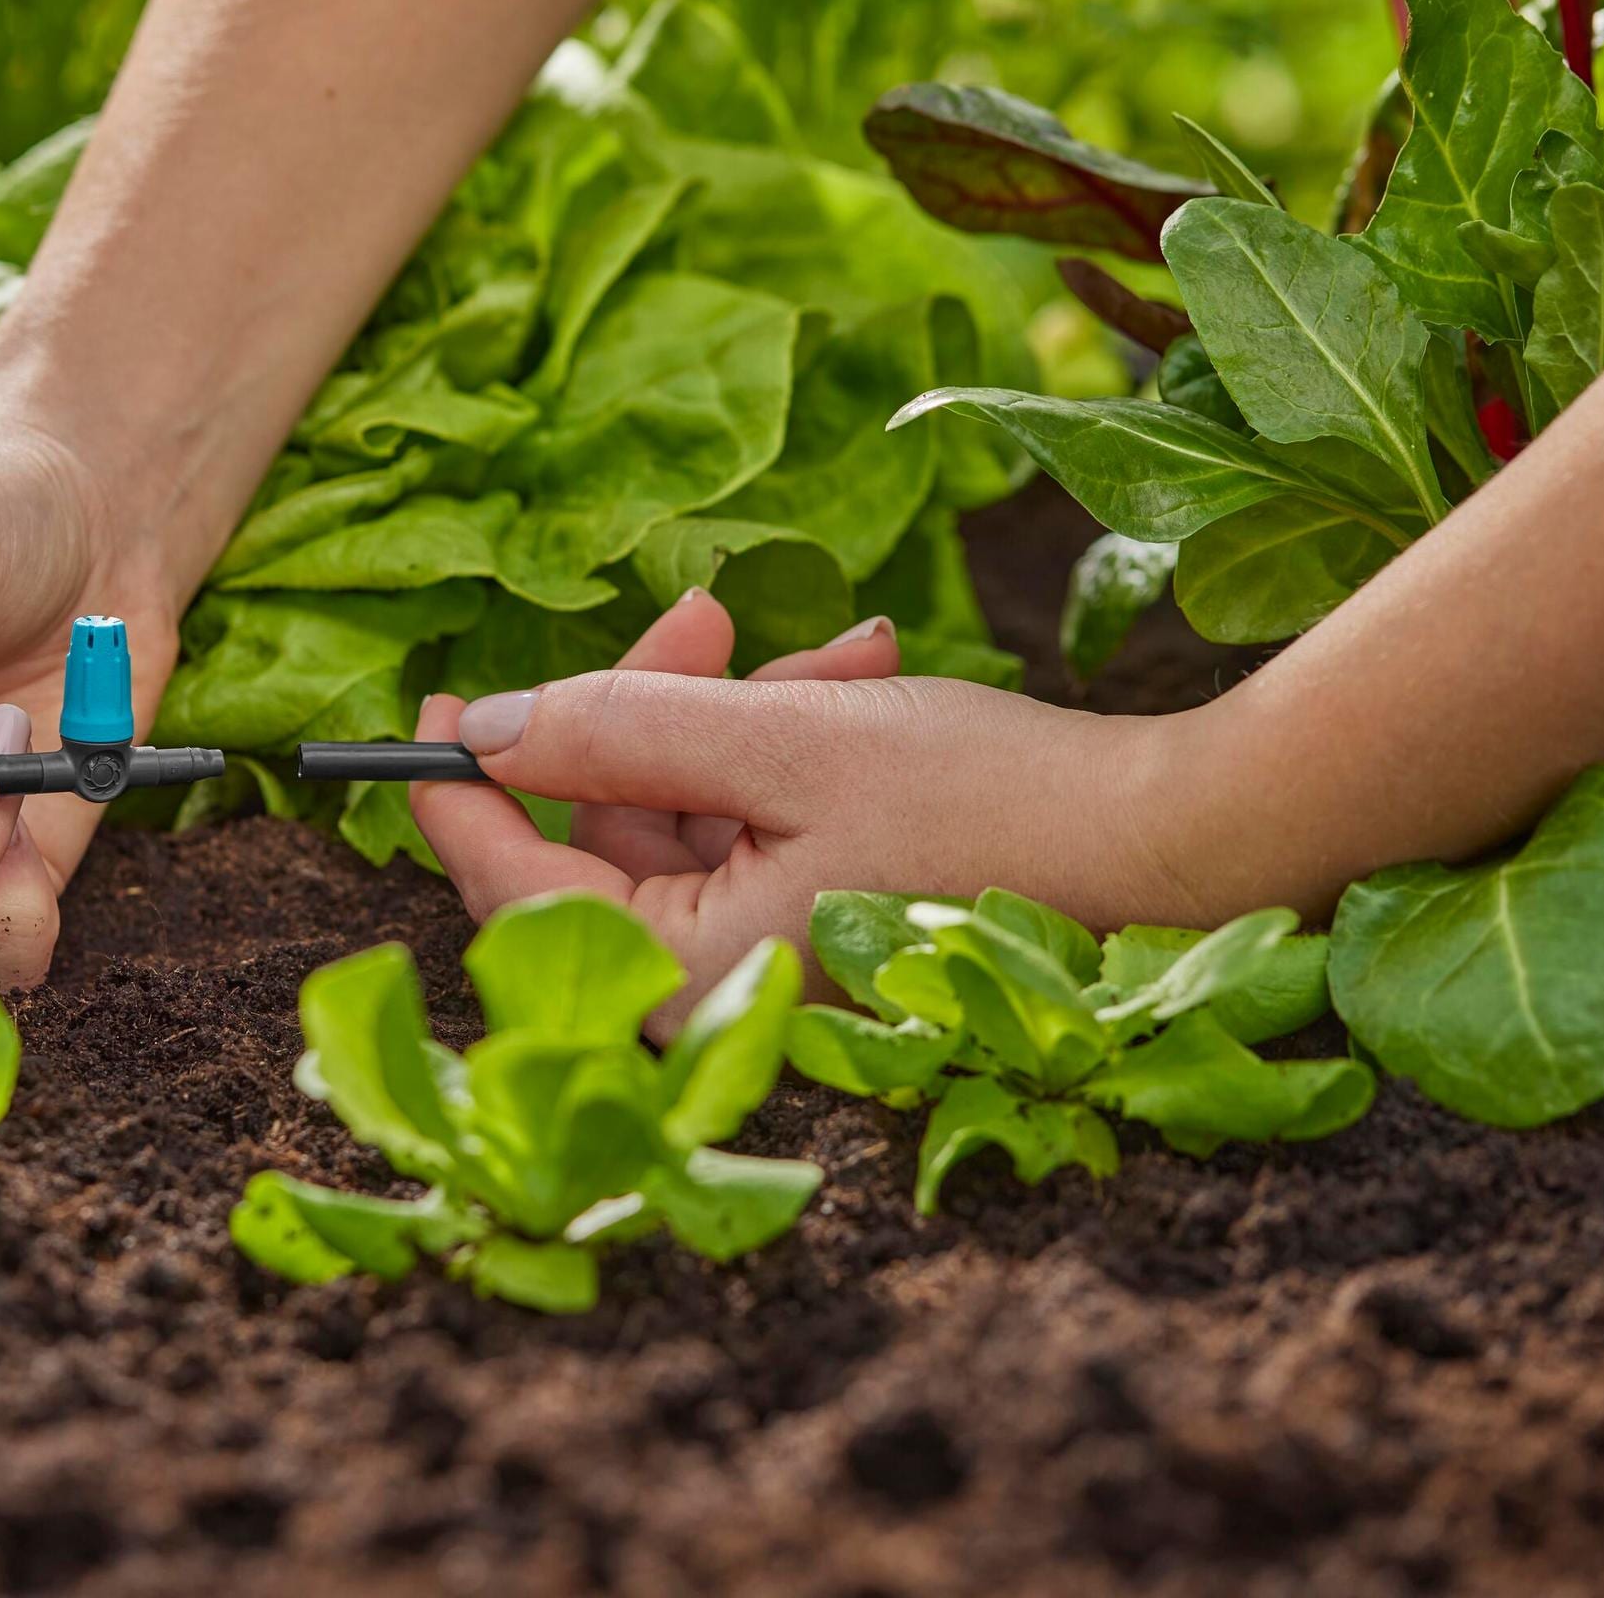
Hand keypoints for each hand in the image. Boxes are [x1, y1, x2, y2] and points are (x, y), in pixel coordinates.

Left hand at [408, 589, 1198, 1030]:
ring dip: (740, 713)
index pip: (512, 880)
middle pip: (604, 835)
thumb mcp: (783, 739)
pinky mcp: (823, 918)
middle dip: (650, 709)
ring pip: (687, 814)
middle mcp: (717, 988)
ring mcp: (773, 956)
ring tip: (836, 653)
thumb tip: (482, 727)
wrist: (1172, 844)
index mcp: (686, 976)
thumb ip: (618, 730)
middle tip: (702, 615)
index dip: (459, 785)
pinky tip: (860, 676)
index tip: (431, 699)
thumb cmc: (987, 803)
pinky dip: (789, 744)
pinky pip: (757, 823)